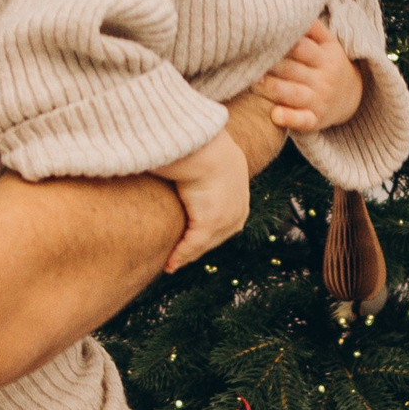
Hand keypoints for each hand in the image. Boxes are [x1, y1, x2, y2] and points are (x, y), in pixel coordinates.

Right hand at [151, 132, 248, 271]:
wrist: (204, 146)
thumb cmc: (200, 145)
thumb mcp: (209, 157)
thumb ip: (203, 166)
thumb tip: (189, 159)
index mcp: (240, 192)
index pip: (224, 219)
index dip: (205, 233)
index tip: (189, 240)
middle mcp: (238, 209)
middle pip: (215, 237)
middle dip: (195, 248)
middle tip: (176, 258)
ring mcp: (226, 218)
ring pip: (203, 244)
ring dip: (186, 255)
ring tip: (170, 264)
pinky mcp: (211, 223)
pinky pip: (192, 246)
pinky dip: (179, 256)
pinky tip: (168, 265)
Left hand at [254, 21, 365, 132]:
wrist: (355, 97)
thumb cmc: (329, 64)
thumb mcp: (329, 43)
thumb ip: (311, 27)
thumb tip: (288, 5)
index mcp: (326, 54)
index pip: (302, 46)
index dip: (281, 42)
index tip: (260, 37)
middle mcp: (324, 77)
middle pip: (293, 68)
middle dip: (272, 64)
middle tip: (247, 59)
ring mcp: (320, 99)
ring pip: (294, 93)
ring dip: (274, 88)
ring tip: (254, 82)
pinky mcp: (316, 119)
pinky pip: (303, 121)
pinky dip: (290, 119)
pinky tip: (275, 115)